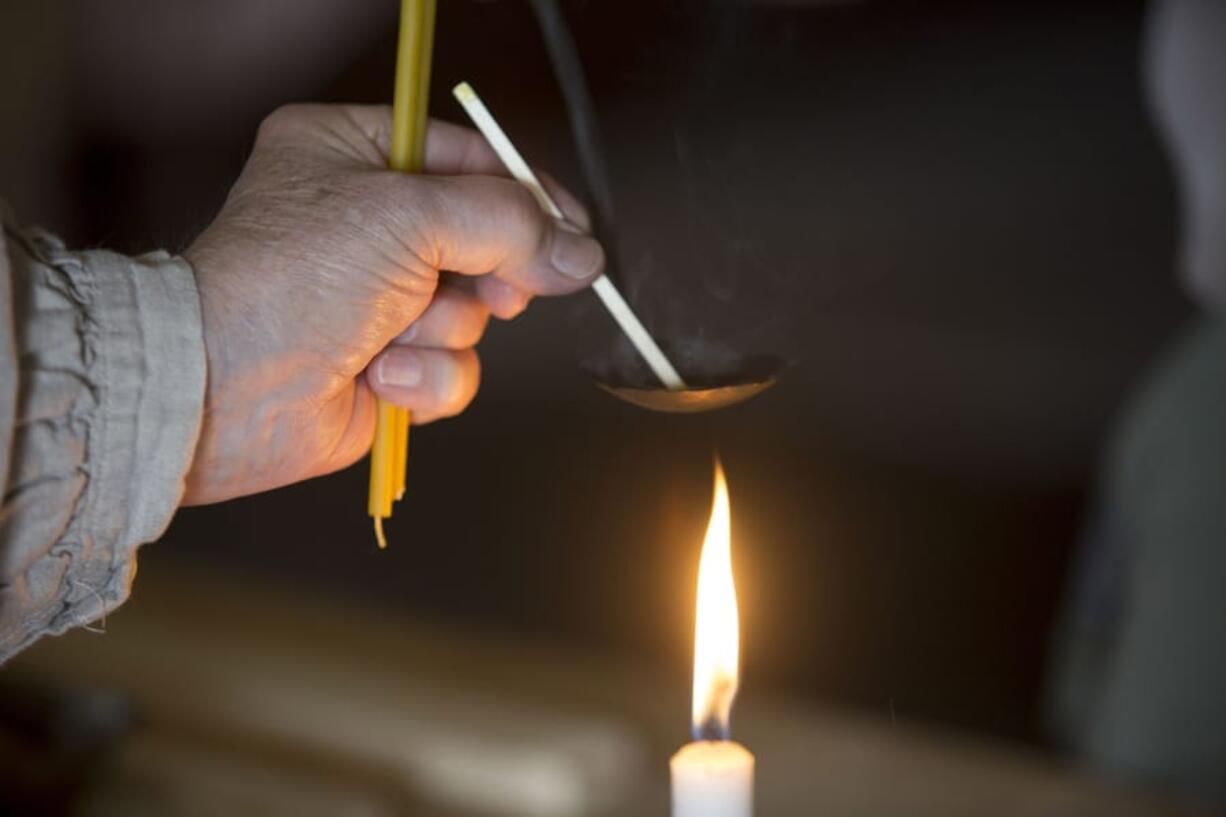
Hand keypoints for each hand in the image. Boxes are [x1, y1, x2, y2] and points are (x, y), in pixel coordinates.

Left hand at [182, 104, 602, 504]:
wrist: (221, 390)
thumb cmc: (290, 280)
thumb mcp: (407, 218)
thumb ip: (508, 224)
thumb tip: (583, 252)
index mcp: (350, 153)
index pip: (468, 157)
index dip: (527, 192)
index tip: (574, 225)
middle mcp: (366, 223)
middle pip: (484, 240)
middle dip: (484, 275)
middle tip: (487, 288)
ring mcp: (378, 298)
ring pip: (473, 313)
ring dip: (440, 330)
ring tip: (388, 333)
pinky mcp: (387, 364)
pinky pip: (453, 369)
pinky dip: (424, 378)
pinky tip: (378, 376)